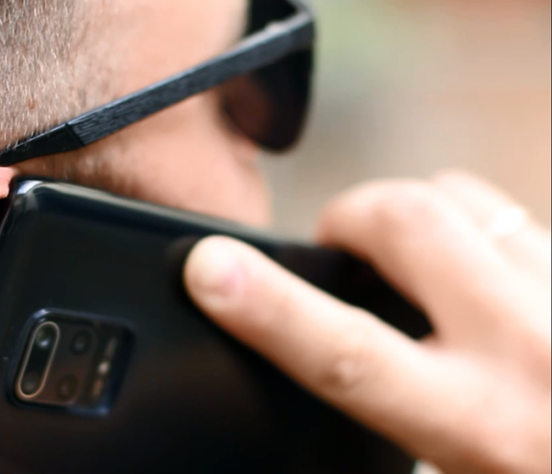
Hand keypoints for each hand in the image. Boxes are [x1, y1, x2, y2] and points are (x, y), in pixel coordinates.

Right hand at [184, 171, 550, 473]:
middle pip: (403, 222)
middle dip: (345, 220)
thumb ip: (390, 435)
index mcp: (483, 426)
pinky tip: (473, 271)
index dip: (263, 306)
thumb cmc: (540, 470)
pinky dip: (468, 225)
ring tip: (403, 261)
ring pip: (460, 196)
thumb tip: (330, 391)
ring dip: (408, 215)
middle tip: (336, 254)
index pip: (344, 352)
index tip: (207, 269)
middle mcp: (534, 351)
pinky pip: (510, 212)